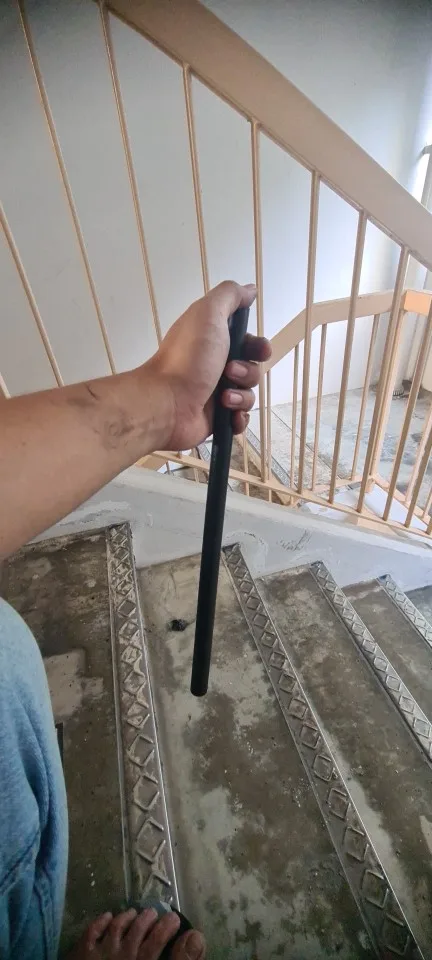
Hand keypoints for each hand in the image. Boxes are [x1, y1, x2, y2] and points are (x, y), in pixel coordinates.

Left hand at [146, 281, 270, 450]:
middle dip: (249, 371)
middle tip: (231, 372)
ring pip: (248, 393)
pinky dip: (238, 418)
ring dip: (242, 395)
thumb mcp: (208, 314)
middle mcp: (214, 364)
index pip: (246, 340)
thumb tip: (250, 290)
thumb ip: (230, 296)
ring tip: (223, 398)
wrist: (166, 404)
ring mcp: (214, 392)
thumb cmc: (187, 359)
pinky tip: (229, 416)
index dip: (257, 345)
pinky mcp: (215, 418)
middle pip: (251, 367)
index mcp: (211, 340)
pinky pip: (240, 419)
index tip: (258, 350)